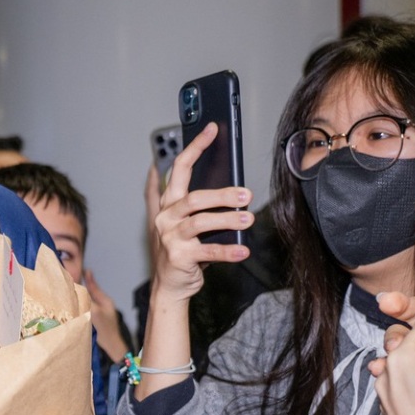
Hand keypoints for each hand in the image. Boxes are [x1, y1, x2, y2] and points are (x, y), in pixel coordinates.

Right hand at [82, 270, 129, 364]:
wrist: (111, 343)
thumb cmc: (106, 328)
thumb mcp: (95, 312)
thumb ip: (88, 301)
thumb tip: (79, 291)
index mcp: (105, 300)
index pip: (94, 287)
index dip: (89, 279)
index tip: (86, 270)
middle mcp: (103, 304)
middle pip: (91, 292)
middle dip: (84, 285)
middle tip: (76, 278)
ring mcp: (100, 311)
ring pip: (89, 300)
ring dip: (82, 295)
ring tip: (74, 288)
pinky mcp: (96, 318)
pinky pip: (88, 308)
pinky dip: (82, 304)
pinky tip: (76, 303)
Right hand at [148, 122, 251, 304]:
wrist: (169, 285)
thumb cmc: (181, 249)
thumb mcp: (182, 222)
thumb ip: (192, 202)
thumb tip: (221, 183)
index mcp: (168, 203)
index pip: (180, 168)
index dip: (196, 147)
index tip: (212, 129)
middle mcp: (166, 217)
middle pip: (195, 198)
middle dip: (224, 195)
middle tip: (247, 195)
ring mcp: (170, 237)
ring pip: (201, 222)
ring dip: (228, 219)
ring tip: (249, 220)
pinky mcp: (179, 257)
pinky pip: (208, 252)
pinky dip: (228, 252)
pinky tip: (243, 250)